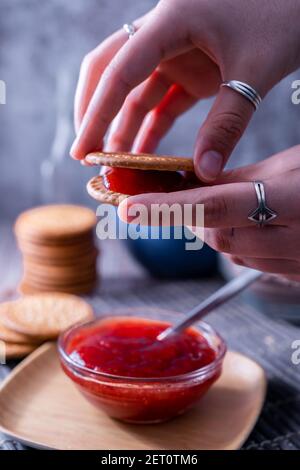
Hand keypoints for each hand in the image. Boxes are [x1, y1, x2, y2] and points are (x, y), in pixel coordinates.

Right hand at [70, 0, 299, 179]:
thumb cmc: (284, 13)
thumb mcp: (255, 69)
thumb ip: (228, 122)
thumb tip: (205, 173)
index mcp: (171, 20)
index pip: (119, 71)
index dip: (96, 114)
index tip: (82, 150)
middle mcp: (165, 33)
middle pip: (111, 72)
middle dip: (94, 113)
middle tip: (86, 153)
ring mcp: (177, 51)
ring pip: (136, 90)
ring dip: (123, 126)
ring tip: (114, 163)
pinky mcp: (192, 67)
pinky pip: (163, 100)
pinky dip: (153, 126)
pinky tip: (145, 153)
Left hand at [118, 145, 299, 280]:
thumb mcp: (288, 165)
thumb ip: (239, 179)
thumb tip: (193, 182)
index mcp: (291, 200)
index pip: (215, 206)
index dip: (169, 207)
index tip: (128, 208)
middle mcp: (291, 239)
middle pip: (216, 235)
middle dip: (192, 215)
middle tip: (175, 195)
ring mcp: (294, 263)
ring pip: (229, 251)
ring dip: (212, 228)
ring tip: (214, 204)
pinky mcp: (294, 275)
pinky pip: (250, 262)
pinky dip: (236, 241)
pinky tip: (244, 223)